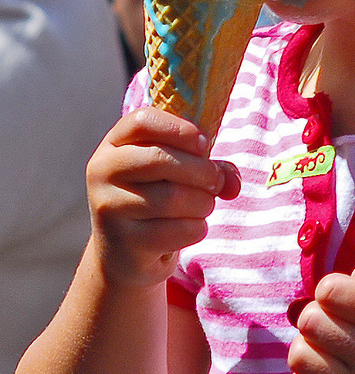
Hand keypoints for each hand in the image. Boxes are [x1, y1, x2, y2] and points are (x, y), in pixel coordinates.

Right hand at [86, 106, 239, 288]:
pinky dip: (196, 228)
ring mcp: (108, 207)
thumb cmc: (157, 199)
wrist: (127, 252)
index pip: (142, 121)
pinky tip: (190, 228)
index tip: (204, 143)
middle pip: (159, 159)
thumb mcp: (178, 173)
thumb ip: (210, 167)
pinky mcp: (123, 241)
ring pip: (172, 198)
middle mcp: (103, 171)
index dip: (180, 129)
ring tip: (203, 206)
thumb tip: (233, 183)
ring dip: (202, 203)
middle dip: (201, 170)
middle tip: (216, 181)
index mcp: (114, 144)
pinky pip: (176, 230)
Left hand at [289, 264, 354, 373]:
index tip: (346, 298)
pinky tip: (329, 370)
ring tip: (329, 344)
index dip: (332, 288)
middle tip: (338, 321)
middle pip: (310, 321)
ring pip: (299, 356)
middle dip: (319, 313)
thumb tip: (331, 291)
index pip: (329, 291)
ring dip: (309, 344)